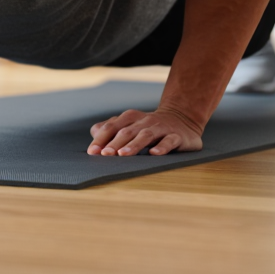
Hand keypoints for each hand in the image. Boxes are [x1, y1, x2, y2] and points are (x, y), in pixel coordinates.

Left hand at [88, 107, 203, 156]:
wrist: (182, 118)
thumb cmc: (149, 127)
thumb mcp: (129, 125)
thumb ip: (111, 130)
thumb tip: (94, 137)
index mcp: (130, 118)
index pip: (112, 127)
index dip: (101, 139)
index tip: (92, 152)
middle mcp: (144, 121)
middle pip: (127, 132)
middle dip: (115, 143)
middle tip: (105, 155)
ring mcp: (161, 128)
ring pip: (146, 135)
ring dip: (134, 145)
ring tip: (123, 154)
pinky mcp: (176, 136)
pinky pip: (169, 141)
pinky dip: (162, 147)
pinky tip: (154, 153)